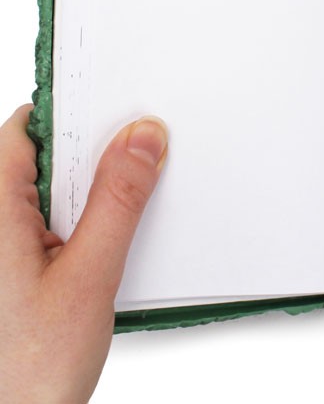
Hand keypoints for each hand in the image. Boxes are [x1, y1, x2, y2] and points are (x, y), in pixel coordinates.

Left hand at [0, 104, 167, 402]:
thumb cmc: (23, 374)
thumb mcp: (89, 276)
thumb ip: (118, 200)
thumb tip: (143, 139)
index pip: (26, 129)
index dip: (75, 116)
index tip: (121, 117)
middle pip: (39, 157)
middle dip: (91, 159)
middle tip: (135, 170)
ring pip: (47, 192)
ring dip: (88, 196)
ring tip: (112, 224)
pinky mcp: (10, 266)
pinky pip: (46, 221)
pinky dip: (79, 222)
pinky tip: (99, 245)